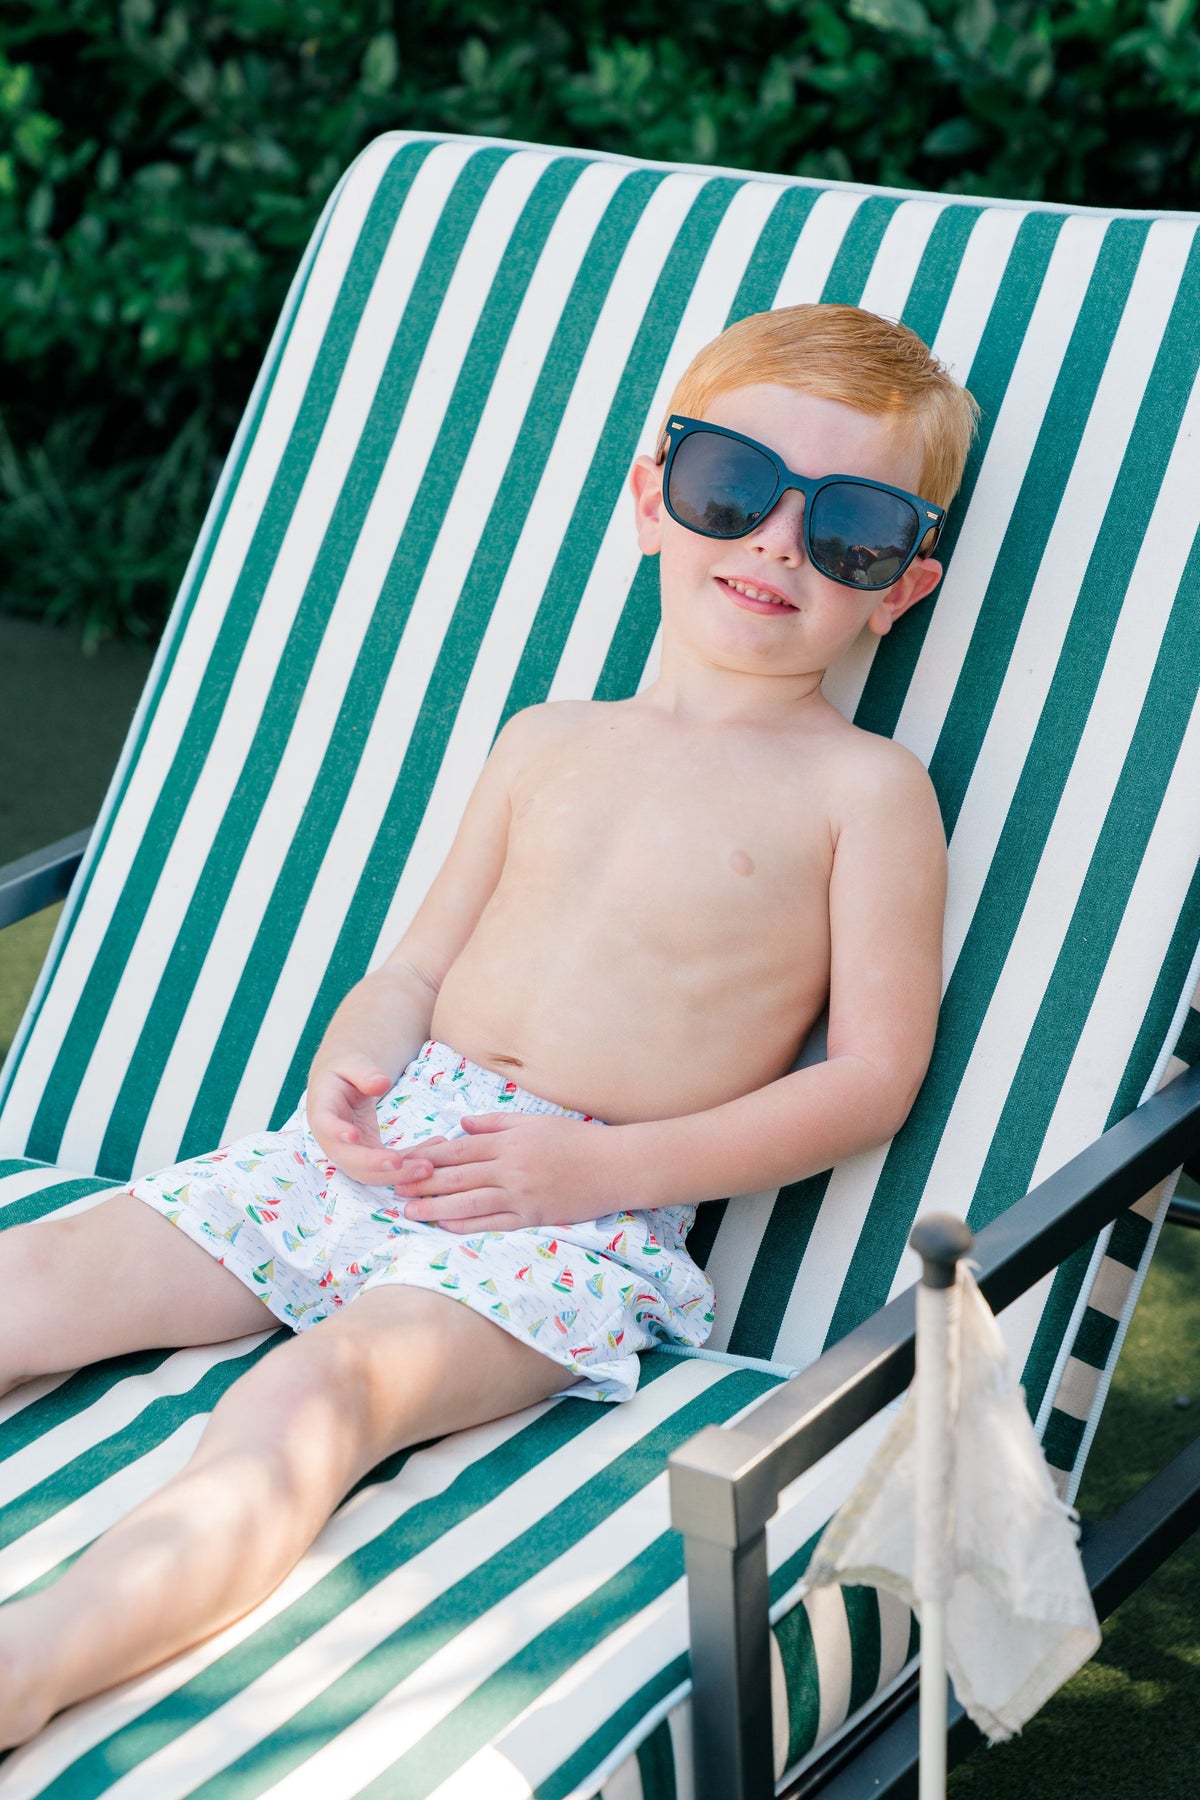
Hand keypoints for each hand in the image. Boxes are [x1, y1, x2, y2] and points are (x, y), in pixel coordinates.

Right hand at [305, 1055, 448, 1185]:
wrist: (343, 1086)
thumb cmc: (345, 1072)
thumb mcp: (352, 1064)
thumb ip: (365, 1072)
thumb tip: (381, 1084)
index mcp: (322, 1112)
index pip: (325, 1126)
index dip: (337, 1133)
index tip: (354, 1135)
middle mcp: (333, 1140)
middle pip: (349, 1160)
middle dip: (375, 1165)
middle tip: (401, 1163)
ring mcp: (351, 1153)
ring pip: (370, 1173)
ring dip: (397, 1175)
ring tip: (427, 1167)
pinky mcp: (369, 1156)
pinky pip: (388, 1167)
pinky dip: (409, 1164)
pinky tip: (432, 1156)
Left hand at [393, 1112, 622, 1233]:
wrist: (615, 1165)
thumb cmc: (577, 1140)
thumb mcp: (535, 1121)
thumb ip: (496, 1122)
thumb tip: (461, 1124)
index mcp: (510, 1141)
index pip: (460, 1148)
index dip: (429, 1156)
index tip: (404, 1159)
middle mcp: (511, 1167)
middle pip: (457, 1175)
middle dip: (422, 1182)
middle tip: (394, 1187)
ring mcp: (521, 1194)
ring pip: (468, 1202)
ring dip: (435, 1207)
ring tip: (409, 1211)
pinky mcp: (533, 1216)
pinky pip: (493, 1222)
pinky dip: (466, 1225)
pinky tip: (445, 1226)